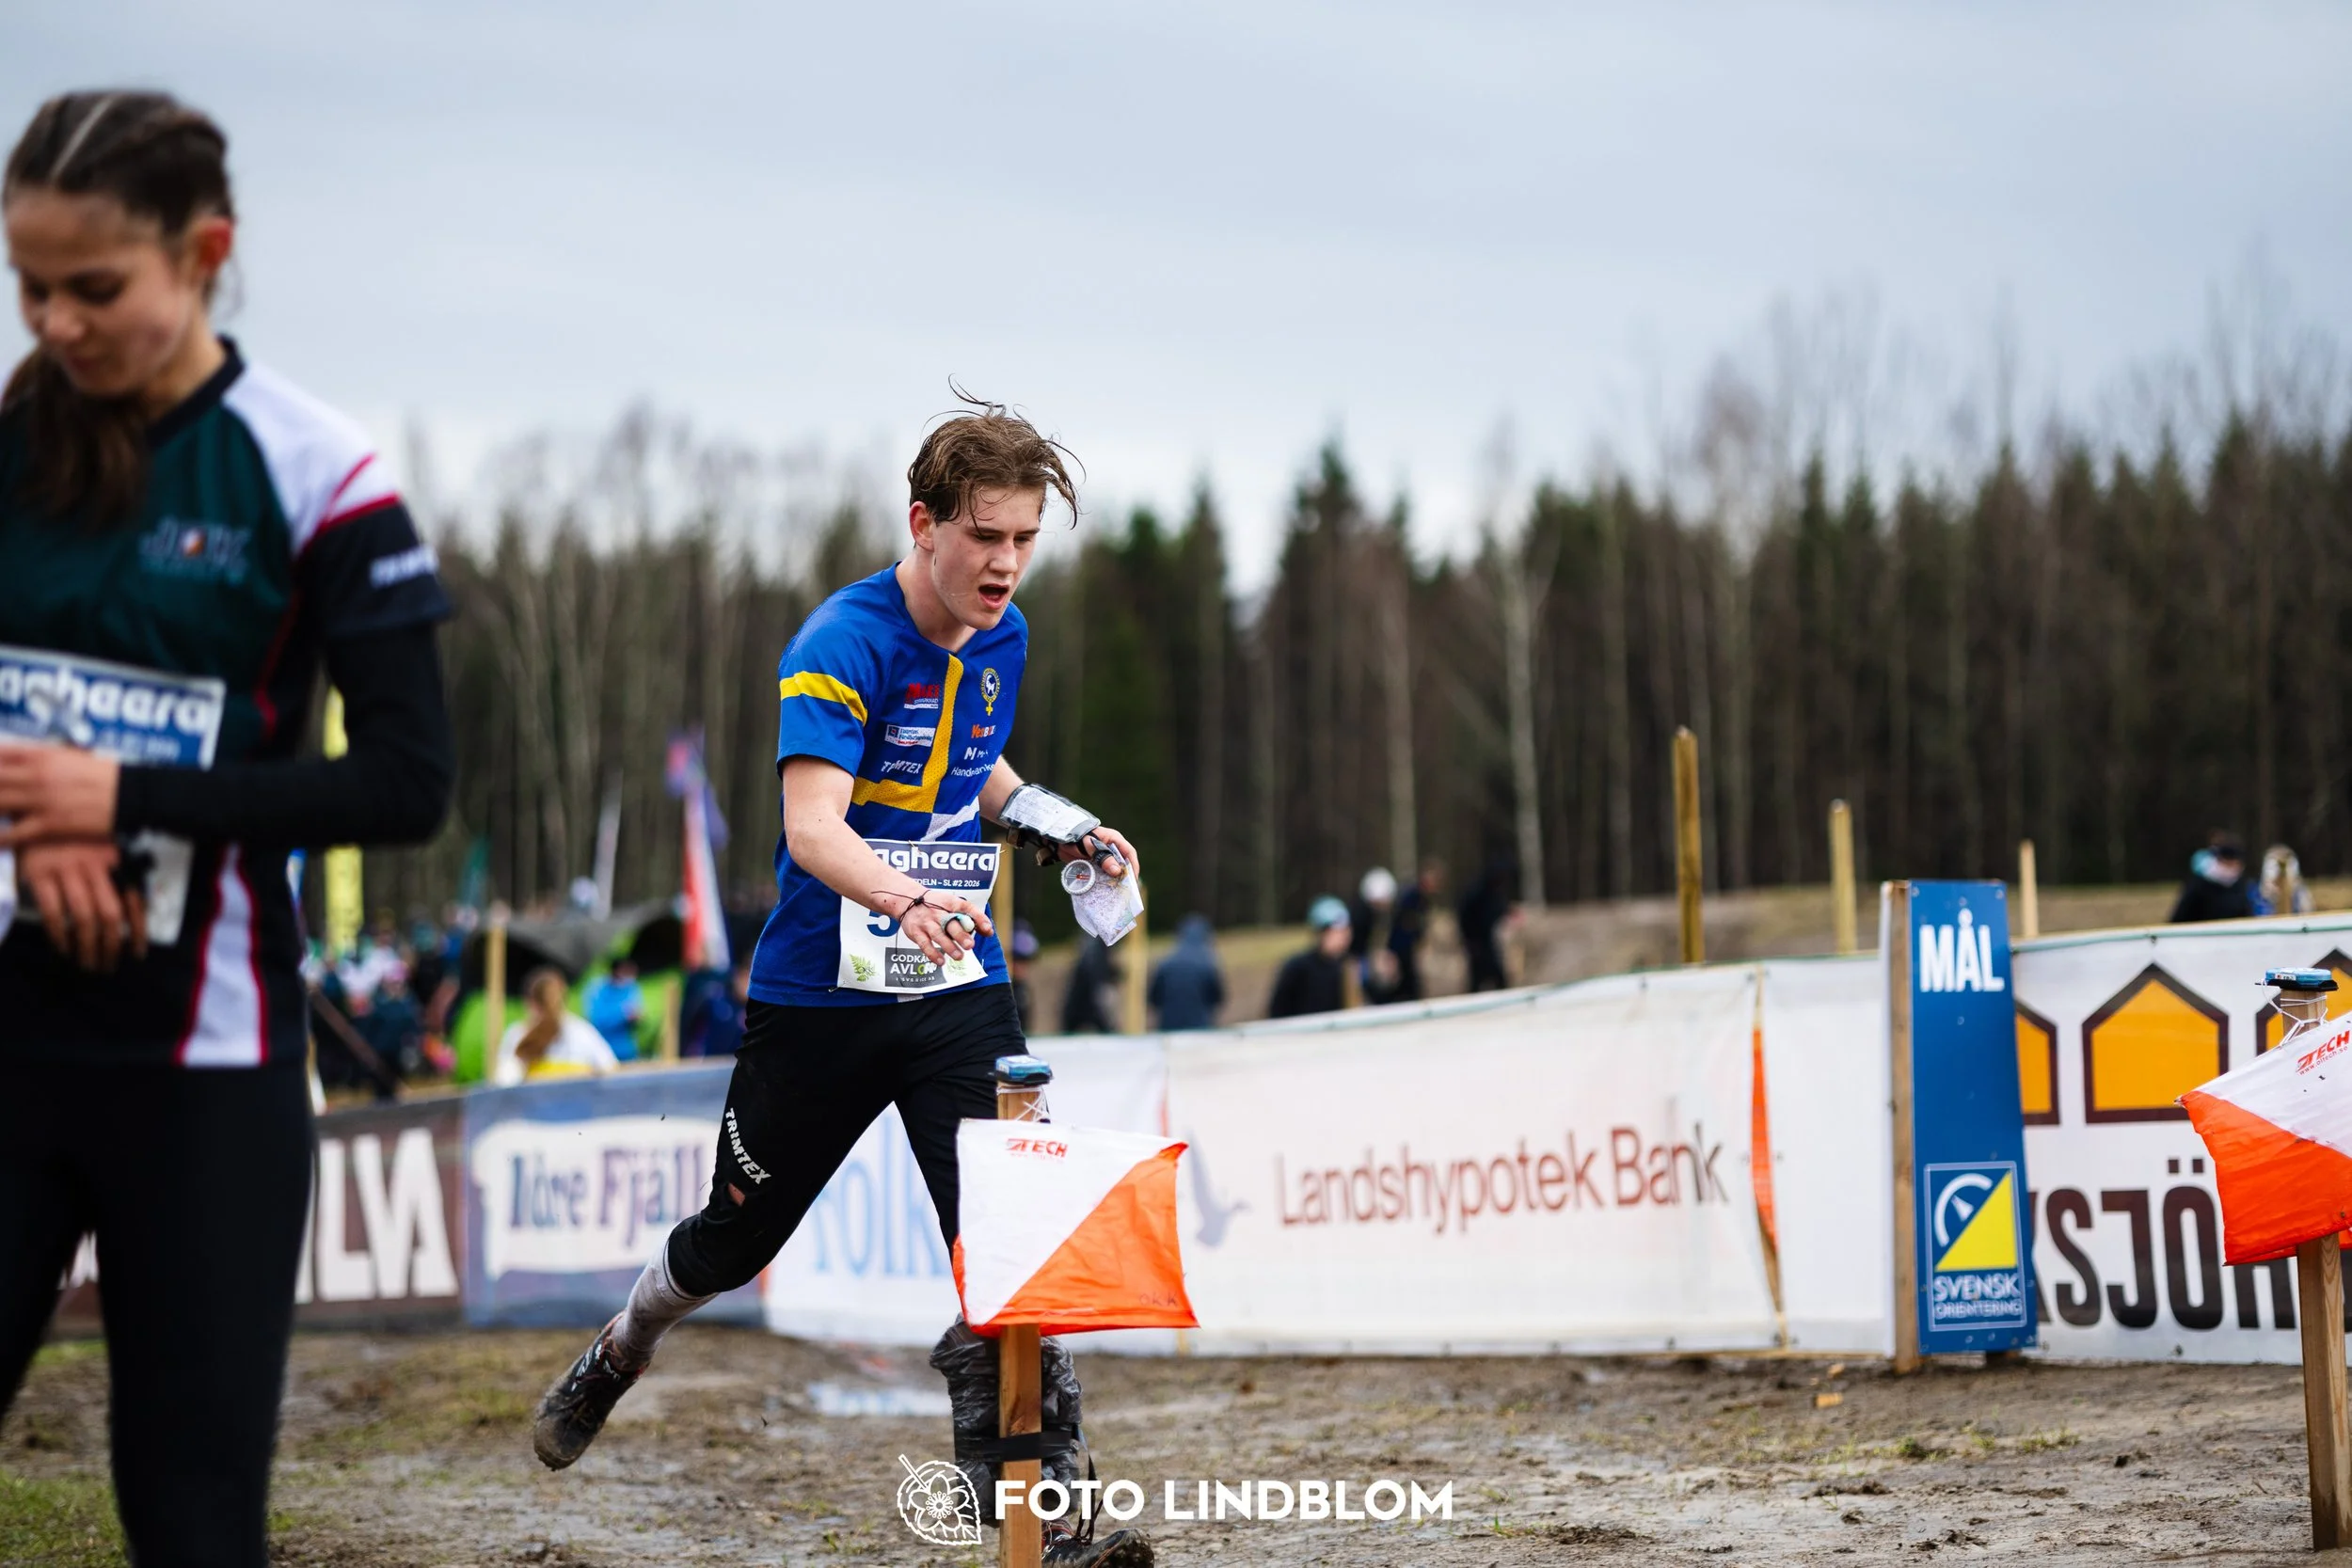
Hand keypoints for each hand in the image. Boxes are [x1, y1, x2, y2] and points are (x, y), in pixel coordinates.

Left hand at [0, 746, 120, 845]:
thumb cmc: (104, 775)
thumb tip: (20, 761)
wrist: (131, 794)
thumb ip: (41, 758)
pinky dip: (1, 839)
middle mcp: (35, 775)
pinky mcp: (49, 823)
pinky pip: (14, 833)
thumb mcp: (70, 756)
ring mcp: (41, 799)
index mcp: (40, 755)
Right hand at [18, 839, 146, 971]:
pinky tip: (64, 949)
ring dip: (87, 947)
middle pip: (110, 915)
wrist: (38, 817)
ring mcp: (66, 870)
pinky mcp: (39, 875)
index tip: (137, 953)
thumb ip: (117, 877)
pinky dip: (59, 935)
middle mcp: (95, 865)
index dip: (138, 930)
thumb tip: (134, 915)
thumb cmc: (74, 838)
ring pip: (83, 918)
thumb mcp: (102, 851)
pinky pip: (53, 913)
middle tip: (108, 966)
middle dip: (112, 945)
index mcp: (116, 860)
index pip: (134, 901)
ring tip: (88, 964)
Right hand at [890, 890, 993, 966]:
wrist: (908, 900)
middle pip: (951, 923)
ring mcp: (926, 922)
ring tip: (959, 956)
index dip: (978, 918)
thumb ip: (970, 918)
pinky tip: (941, 962)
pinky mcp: (916, 932)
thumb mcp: (952, 905)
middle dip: (961, 935)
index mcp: (950, 903)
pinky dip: (933, 954)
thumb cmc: (936, 905)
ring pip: (938, 935)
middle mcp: (938, 912)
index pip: (966, 908)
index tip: (987, 929)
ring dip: (949, 947)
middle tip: (970, 945)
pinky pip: (925, 945)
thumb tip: (988, 932)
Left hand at [1060, 825, 1140, 883]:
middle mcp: (1111, 849)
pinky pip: (1103, 874)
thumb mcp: (1089, 846)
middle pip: (1123, 863)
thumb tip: (1117, 871)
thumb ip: (1102, 857)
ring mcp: (1103, 857)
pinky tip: (1104, 890)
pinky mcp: (1095, 864)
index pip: (1129, 852)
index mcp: (1114, 839)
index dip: (1133, 866)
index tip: (1133, 879)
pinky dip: (1104, 881)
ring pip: (1113, 870)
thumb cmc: (1076, 837)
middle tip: (1126, 890)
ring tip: (1116, 893)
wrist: (1058, 841)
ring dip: (1114, 880)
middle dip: (1124, 876)